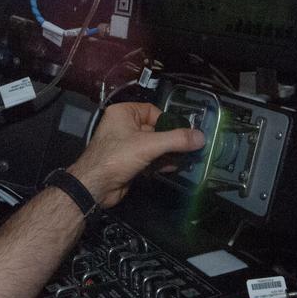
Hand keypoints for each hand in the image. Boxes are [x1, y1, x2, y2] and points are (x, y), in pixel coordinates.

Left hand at [67, 102, 204, 207]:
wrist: (95, 186)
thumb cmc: (117, 157)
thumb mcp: (149, 145)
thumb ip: (176, 140)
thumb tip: (201, 137)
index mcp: (124, 113)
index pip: (152, 111)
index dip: (168, 121)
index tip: (185, 132)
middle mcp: (123, 126)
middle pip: (155, 130)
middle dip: (172, 140)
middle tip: (192, 147)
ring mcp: (126, 145)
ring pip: (154, 146)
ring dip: (169, 153)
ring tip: (187, 158)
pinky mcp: (129, 162)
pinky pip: (149, 158)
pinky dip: (161, 162)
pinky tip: (175, 167)